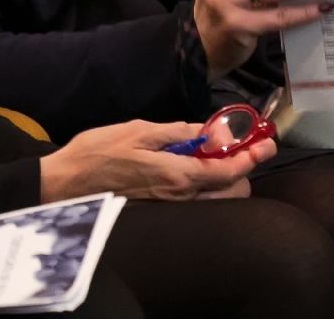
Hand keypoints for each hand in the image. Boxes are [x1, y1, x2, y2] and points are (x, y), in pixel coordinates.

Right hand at [40, 119, 273, 202]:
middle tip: (238, 143)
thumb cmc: (98, 152)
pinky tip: (190, 158)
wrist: (66, 184)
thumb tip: (212, 131)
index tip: (267, 142)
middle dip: (242, 167)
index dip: (253, 157)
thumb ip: (179, 131)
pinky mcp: (160, 204)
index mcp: (177, 175)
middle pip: (229, 188)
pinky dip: (204, 178)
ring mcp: (170, 203)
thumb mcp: (139, 129)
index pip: (229, 172)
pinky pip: (195, 194)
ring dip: (223, 174)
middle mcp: (179, 195)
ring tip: (212, 148)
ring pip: (214, 193)